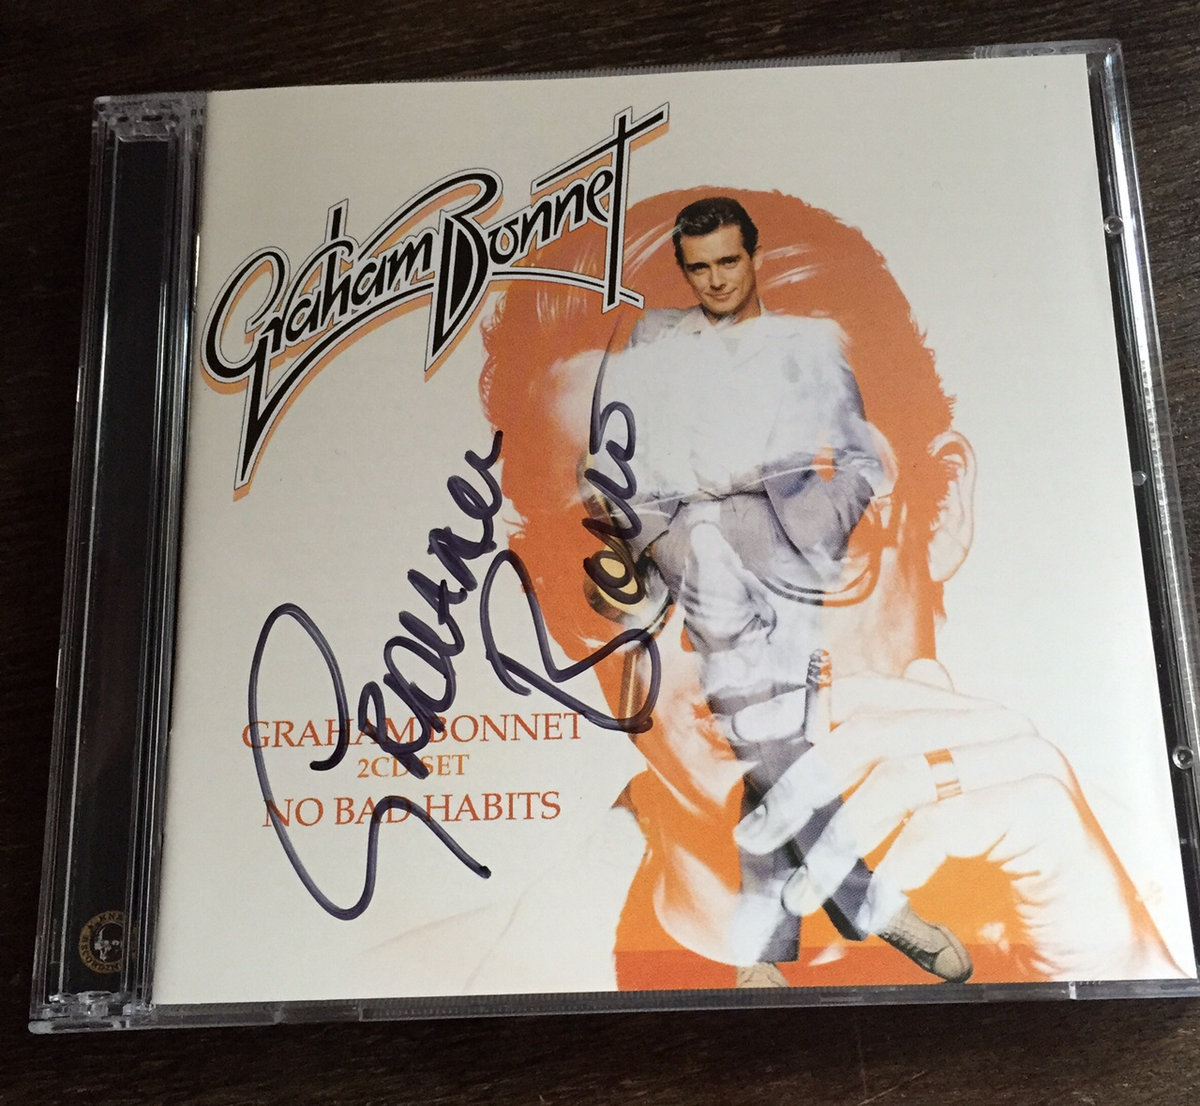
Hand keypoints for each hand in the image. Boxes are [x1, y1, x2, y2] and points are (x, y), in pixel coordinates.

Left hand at [733, 661, 1180, 980]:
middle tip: (759, 834)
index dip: (801, 710)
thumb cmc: (998, 868)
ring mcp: (1022, 756)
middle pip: (871, 731)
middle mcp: (991, 721)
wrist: (1087, 927)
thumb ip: (881, 779)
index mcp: (961, 712)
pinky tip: (873, 902)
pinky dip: (895, 865)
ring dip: (840, 839)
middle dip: (805, 784)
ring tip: (806, 886)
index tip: (744, 735)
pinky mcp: (1041, 802)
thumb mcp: (928, 817)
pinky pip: (942, 824)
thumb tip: (803, 752)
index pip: (866, 690)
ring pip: (899, 778)